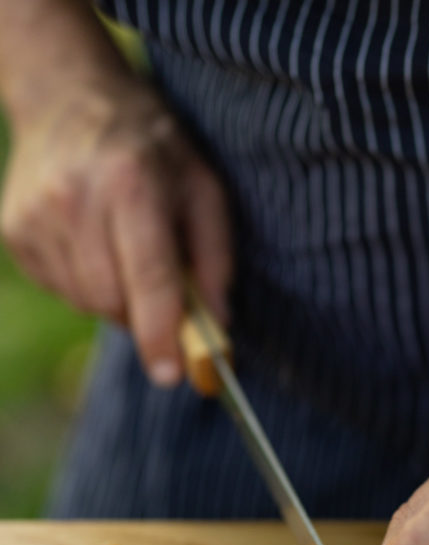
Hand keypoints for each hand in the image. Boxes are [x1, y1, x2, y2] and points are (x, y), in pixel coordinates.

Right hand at [0, 72, 231, 385]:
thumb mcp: (203, 189)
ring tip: (124, 251)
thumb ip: (215, 260)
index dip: (161, 334)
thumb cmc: (151, 148)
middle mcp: (75, 200)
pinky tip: (94, 244)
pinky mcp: (15, 232)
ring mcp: (36, 217)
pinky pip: (62, 291)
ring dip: (117, 299)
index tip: (172, 375)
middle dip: (145, 316)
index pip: (148, 279)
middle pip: (113, 301)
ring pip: (87, 302)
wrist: (68, 96)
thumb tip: (218, 329)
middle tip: (162, 292)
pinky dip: (87, 284)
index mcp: (131, 184)